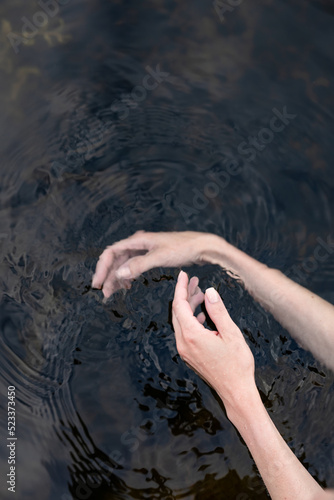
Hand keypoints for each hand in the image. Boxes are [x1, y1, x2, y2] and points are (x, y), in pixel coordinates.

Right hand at [92, 230, 211, 297]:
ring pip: (125, 264)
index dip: (102, 267)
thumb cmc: (184, 248)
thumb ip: (139, 265)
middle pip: (116, 259)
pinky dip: (129, 276)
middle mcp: (139, 244)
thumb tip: (119, 273)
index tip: (98, 283)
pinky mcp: (152, 256)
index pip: (111, 252)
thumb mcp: (160, 257)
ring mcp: (145, 250)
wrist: (202, 246)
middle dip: (109, 276)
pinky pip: (134, 266)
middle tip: (105, 293)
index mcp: (138, 240)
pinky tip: (128, 286)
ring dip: (118, 278)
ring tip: (113, 293)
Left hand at [172, 270, 256, 415]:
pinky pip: (184, 332)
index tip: (184, 275)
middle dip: (184, 295)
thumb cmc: (237, 365)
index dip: (181, 288)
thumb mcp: (231, 334)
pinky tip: (202, 315)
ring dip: (188, 306)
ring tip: (201, 295)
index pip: (180, 305)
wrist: (236, 392)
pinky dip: (190, 319)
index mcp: (192, 336)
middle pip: (177, 312)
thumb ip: (218, 311)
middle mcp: (184, 343)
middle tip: (194, 281)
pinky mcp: (189, 355)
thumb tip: (209, 291)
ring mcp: (185, 350)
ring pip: (180, 322)